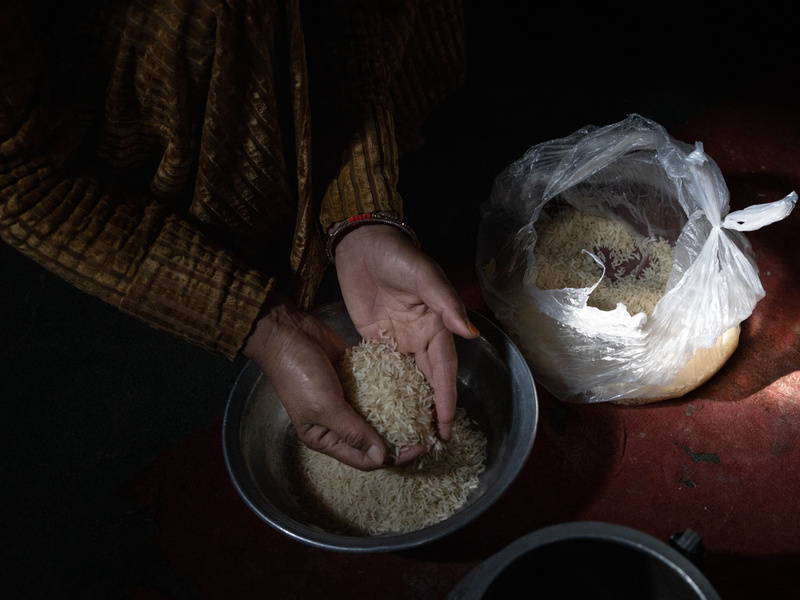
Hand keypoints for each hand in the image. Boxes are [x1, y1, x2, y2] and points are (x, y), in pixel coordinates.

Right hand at [243, 292, 422, 469]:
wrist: (288, 333)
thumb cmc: (299, 374)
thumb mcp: (325, 407)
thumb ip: (353, 432)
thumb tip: (381, 458)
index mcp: (325, 438)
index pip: (363, 458)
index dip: (390, 457)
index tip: (418, 446)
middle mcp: (337, 423)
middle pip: (373, 439)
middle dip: (398, 438)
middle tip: (425, 430)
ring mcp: (347, 399)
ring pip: (377, 415)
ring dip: (397, 415)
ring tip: (422, 412)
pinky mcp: (354, 377)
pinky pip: (376, 390)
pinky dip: (390, 391)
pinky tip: (411, 389)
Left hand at [334, 224, 479, 440]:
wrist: (362, 243)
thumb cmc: (397, 255)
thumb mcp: (425, 276)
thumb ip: (445, 304)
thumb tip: (469, 334)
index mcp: (435, 325)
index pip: (443, 369)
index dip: (446, 398)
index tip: (447, 426)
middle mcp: (418, 336)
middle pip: (428, 380)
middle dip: (432, 410)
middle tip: (431, 441)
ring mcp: (396, 339)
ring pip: (407, 379)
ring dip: (411, 404)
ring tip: (409, 432)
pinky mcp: (374, 338)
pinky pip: (382, 368)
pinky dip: (385, 387)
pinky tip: (382, 408)